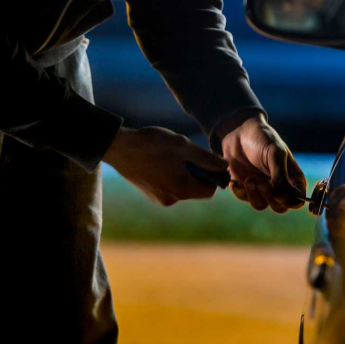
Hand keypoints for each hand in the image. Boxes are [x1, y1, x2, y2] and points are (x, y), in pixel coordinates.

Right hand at [103, 126, 228, 205]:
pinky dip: (172, 176)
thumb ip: (206, 158)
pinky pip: (170, 188)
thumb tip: (225, 166)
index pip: (210, 191)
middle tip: (187, 154)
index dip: (213, 177)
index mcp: (182, 189)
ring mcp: (159, 199)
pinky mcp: (150, 195)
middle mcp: (171, 199)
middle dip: (197, 174)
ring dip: (184, 174)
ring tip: (171, 156)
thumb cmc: (152, 144)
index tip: (208, 161)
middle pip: (196, 190)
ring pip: (183, 188)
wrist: (119, 147)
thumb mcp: (183, 146)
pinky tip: (161, 161)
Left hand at [219, 114, 306, 212]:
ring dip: (255, 195)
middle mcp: (278, 186)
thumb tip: (285, 194)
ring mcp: (262, 188)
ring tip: (249, 179)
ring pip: (261, 205)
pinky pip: (244, 199)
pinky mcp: (245, 188)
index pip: (297, 199)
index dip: (290, 201)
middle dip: (271, 198)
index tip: (280, 194)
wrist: (239, 131)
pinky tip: (239, 180)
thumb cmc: (263, 138)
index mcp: (292, 177)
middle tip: (263, 183)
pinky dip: (242, 192)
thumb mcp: (275, 153)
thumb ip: (280, 174)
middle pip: (280, 207)